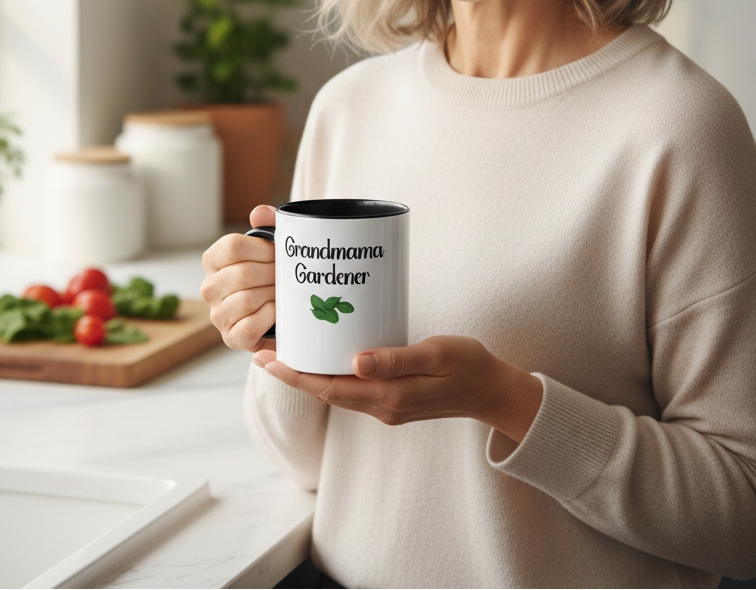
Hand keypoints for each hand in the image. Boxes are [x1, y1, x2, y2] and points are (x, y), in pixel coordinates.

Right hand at [201, 205, 277, 352]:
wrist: (282, 316)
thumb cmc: (273, 277)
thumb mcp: (272, 248)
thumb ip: (268, 224)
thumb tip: (259, 213)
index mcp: (214, 261)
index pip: (233, 246)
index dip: (262, 249)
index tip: (278, 254)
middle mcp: (210, 288)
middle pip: (242, 274)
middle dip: (272, 274)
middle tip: (286, 276)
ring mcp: (218, 315)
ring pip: (246, 300)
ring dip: (272, 296)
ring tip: (283, 294)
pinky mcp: (231, 338)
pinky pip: (250, 326)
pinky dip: (268, 317)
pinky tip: (276, 312)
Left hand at [253, 336, 542, 442]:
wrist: (493, 391)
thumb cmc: (468, 365)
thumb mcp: (435, 354)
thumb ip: (396, 359)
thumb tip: (355, 361)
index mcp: (388, 395)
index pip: (329, 387)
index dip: (295, 374)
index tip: (267, 358)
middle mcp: (381, 406)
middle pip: (325, 391)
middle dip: (293, 373)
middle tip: (263, 350)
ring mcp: (386, 406)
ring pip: (336, 391)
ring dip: (309, 375)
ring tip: (285, 352)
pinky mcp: (391, 400)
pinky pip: (351, 389)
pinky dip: (331, 375)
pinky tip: (324, 357)